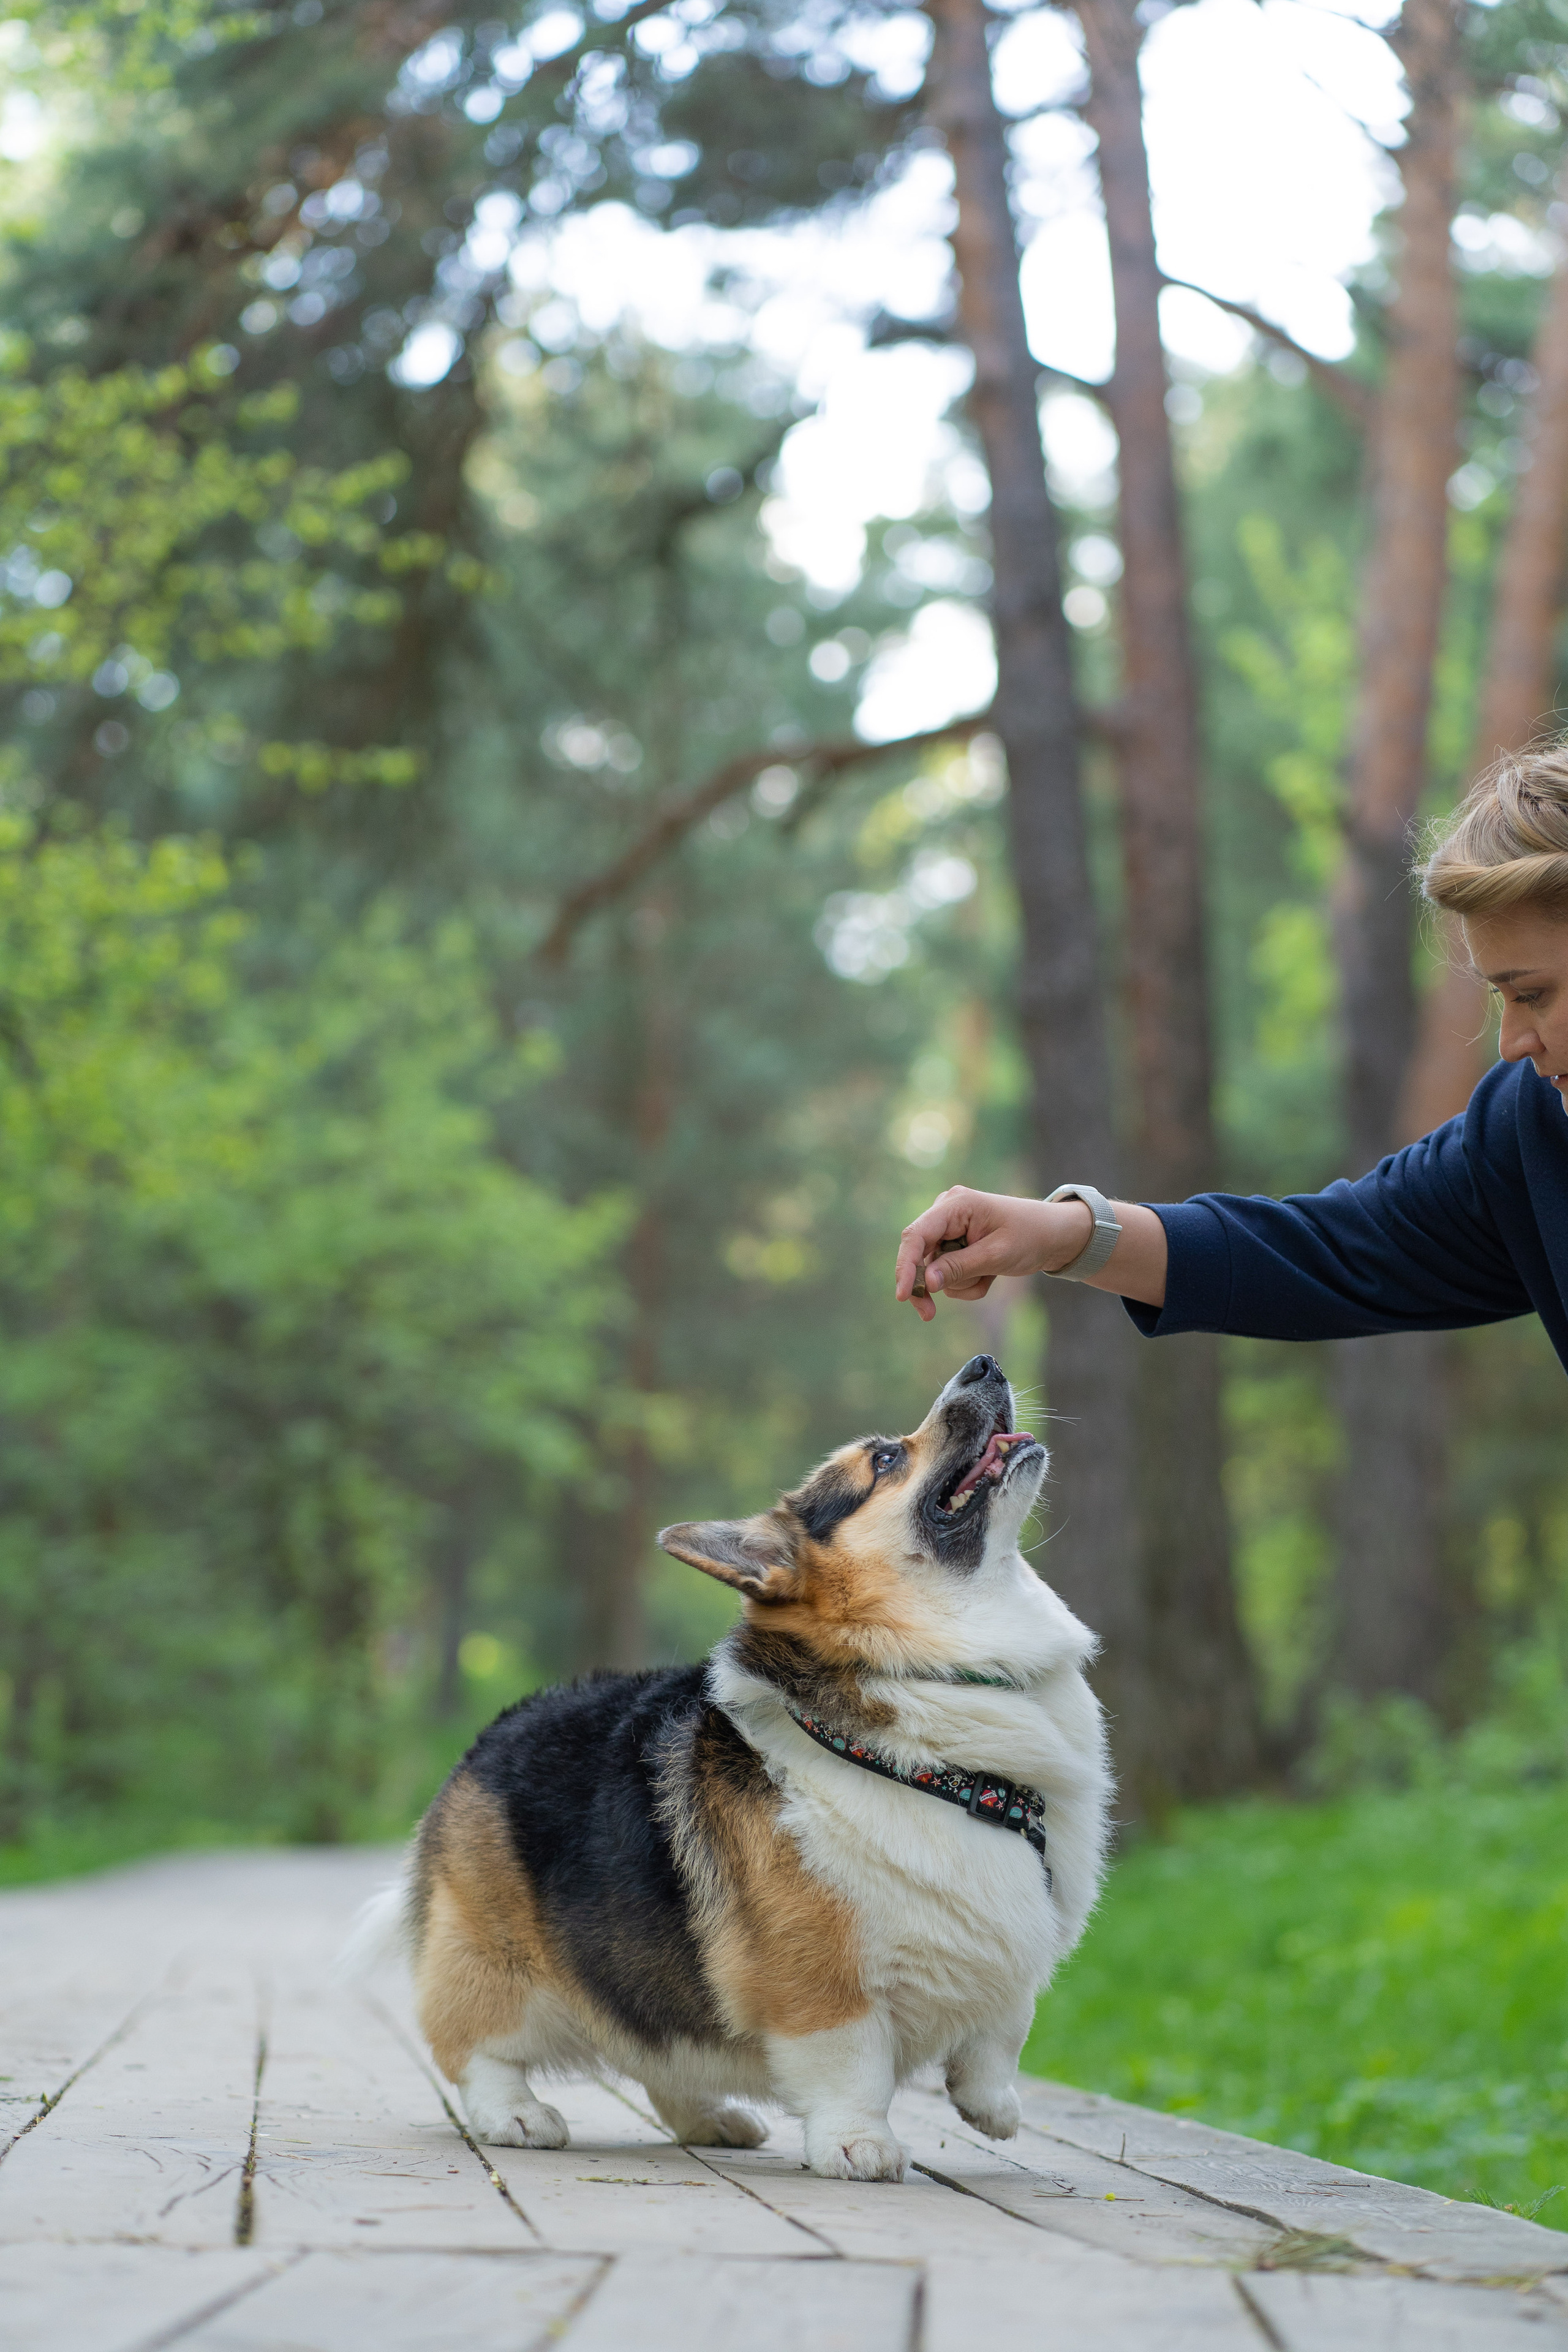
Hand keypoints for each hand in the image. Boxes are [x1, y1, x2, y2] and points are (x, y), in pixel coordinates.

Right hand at [893, 1187, 1093, 1322]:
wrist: (1054, 1236)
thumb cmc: (1031, 1236)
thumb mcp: (996, 1255)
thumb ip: (960, 1267)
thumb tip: (927, 1282)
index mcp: (956, 1205)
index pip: (917, 1235)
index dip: (905, 1266)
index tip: (902, 1296)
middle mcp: (946, 1212)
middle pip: (918, 1255)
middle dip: (932, 1284)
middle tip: (929, 1315)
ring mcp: (949, 1228)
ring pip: (935, 1269)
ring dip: (960, 1283)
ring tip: (989, 1276)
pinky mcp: (955, 1243)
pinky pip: (948, 1273)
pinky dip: (967, 1282)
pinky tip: (989, 1275)